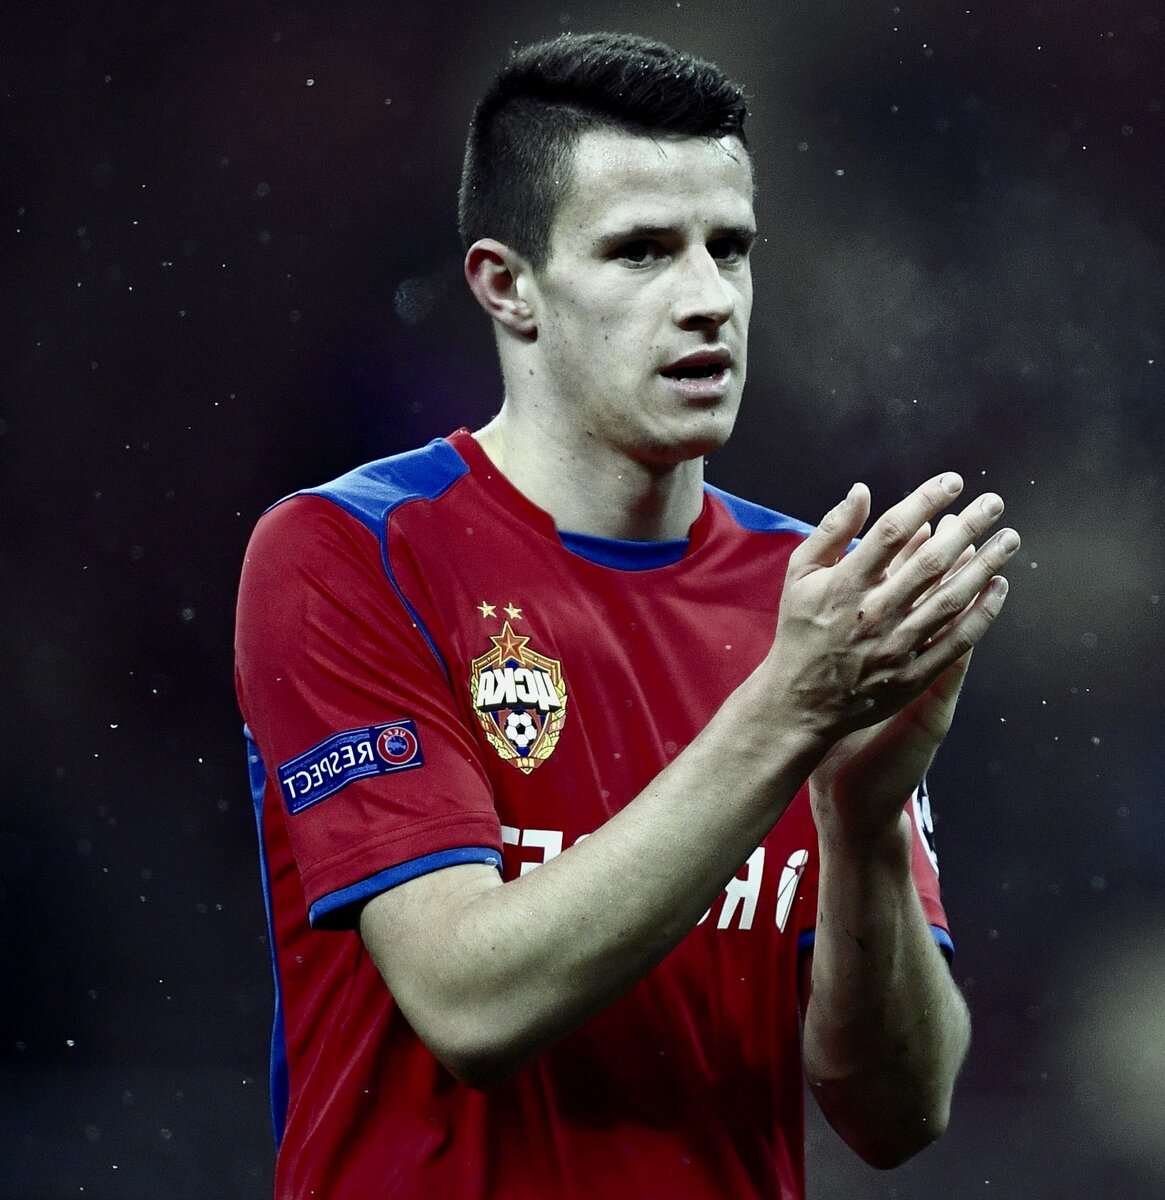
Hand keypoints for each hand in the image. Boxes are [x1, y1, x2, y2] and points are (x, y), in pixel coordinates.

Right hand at [767, 471, 1017, 755]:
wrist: (799, 700)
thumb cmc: (800, 630)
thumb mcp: (799, 575)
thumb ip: (830, 531)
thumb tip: (862, 491)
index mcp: (844, 584)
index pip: (892, 532)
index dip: (925, 502)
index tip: (952, 482)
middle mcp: (873, 613)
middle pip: (931, 562)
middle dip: (968, 527)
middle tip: (994, 503)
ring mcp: (896, 646)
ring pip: (951, 599)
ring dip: (985, 566)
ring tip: (1009, 539)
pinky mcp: (912, 675)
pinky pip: (956, 641)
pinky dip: (982, 614)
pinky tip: (1000, 586)